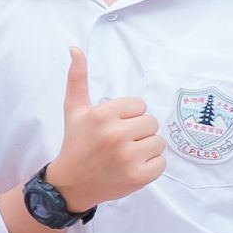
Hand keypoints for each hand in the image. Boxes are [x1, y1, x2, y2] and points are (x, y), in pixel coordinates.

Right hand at [53, 50, 166, 213]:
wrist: (71, 183)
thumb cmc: (75, 143)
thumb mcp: (74, 109)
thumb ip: (77, 78)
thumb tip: (75, 48)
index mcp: (102, 115)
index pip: (139, 106)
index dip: (128, 116)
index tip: (114, 126)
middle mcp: (115, 135)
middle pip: (151, 123)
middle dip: (139, 131)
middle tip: (120, 142)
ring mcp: (128, 157)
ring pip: (158, 142)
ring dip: (146, 148)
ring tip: (126, 154)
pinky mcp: (138, 176)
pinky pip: (161, 162)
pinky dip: (151, 165)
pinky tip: (132, 167)